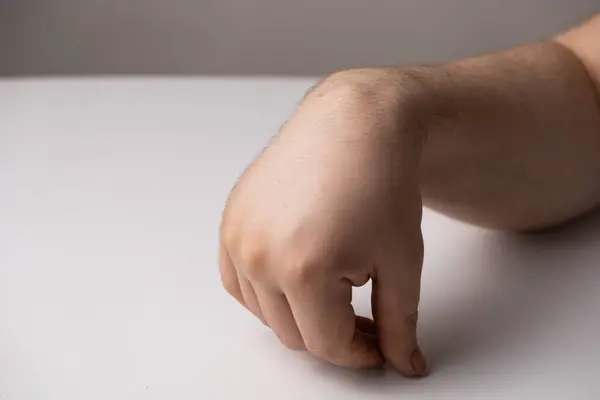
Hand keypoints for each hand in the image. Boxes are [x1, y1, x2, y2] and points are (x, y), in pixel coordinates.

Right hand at [219, 72, 427, 374]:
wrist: (355, 123)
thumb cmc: (381, 180)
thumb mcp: (401, 260)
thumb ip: (400, 323)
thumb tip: (403, 362)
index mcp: (303, 269)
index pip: (327, 345)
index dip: (360, 353)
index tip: (379, 343)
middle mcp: (259, 255)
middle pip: (293, 334)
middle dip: (332, 333)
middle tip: (364, 316)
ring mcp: (239, 236)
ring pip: (263, 312)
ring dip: (299, 312)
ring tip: (335, 282)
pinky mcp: (231, 221)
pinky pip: (238, 281)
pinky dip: (265, 290)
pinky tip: (297, 273)